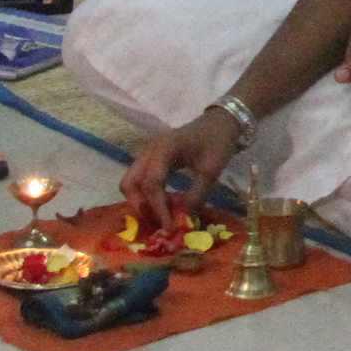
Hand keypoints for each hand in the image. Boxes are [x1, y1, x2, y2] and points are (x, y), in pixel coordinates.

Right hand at [119, 108, 244, 233]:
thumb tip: (182, 220)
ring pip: (131, 182)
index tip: (168, 228)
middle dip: (141, 206)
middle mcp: (149, 150)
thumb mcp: (211, 170)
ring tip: (160, 216)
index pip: (152, 183)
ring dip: (140, 202)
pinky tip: (161, 205)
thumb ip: (196, 195)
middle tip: (159, 223)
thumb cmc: (217, 142)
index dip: (158, 207)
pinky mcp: (151, 159)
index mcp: (164, 149)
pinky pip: (139, 179)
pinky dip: (144, 195)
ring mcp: (147, 154)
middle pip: (130, 182)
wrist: (220, 122)